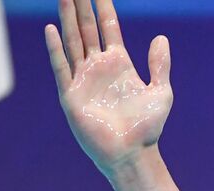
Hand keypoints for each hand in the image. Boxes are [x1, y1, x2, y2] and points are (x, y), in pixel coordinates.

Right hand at [45, 0, 171, 177]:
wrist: (133, 154)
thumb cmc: (148, 128)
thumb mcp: (161, 92)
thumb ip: (159, 65)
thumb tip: (160, 37)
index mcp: (119, 63)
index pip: (107, 27)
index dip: (103, 7)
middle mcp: (98, 67)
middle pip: (85, 29)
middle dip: (80, 6)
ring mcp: (83, 79)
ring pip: (72, 41)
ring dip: (67, 19)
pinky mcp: (71, 95)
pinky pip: (62, 67)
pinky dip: (56, 48)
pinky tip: (51, 29)